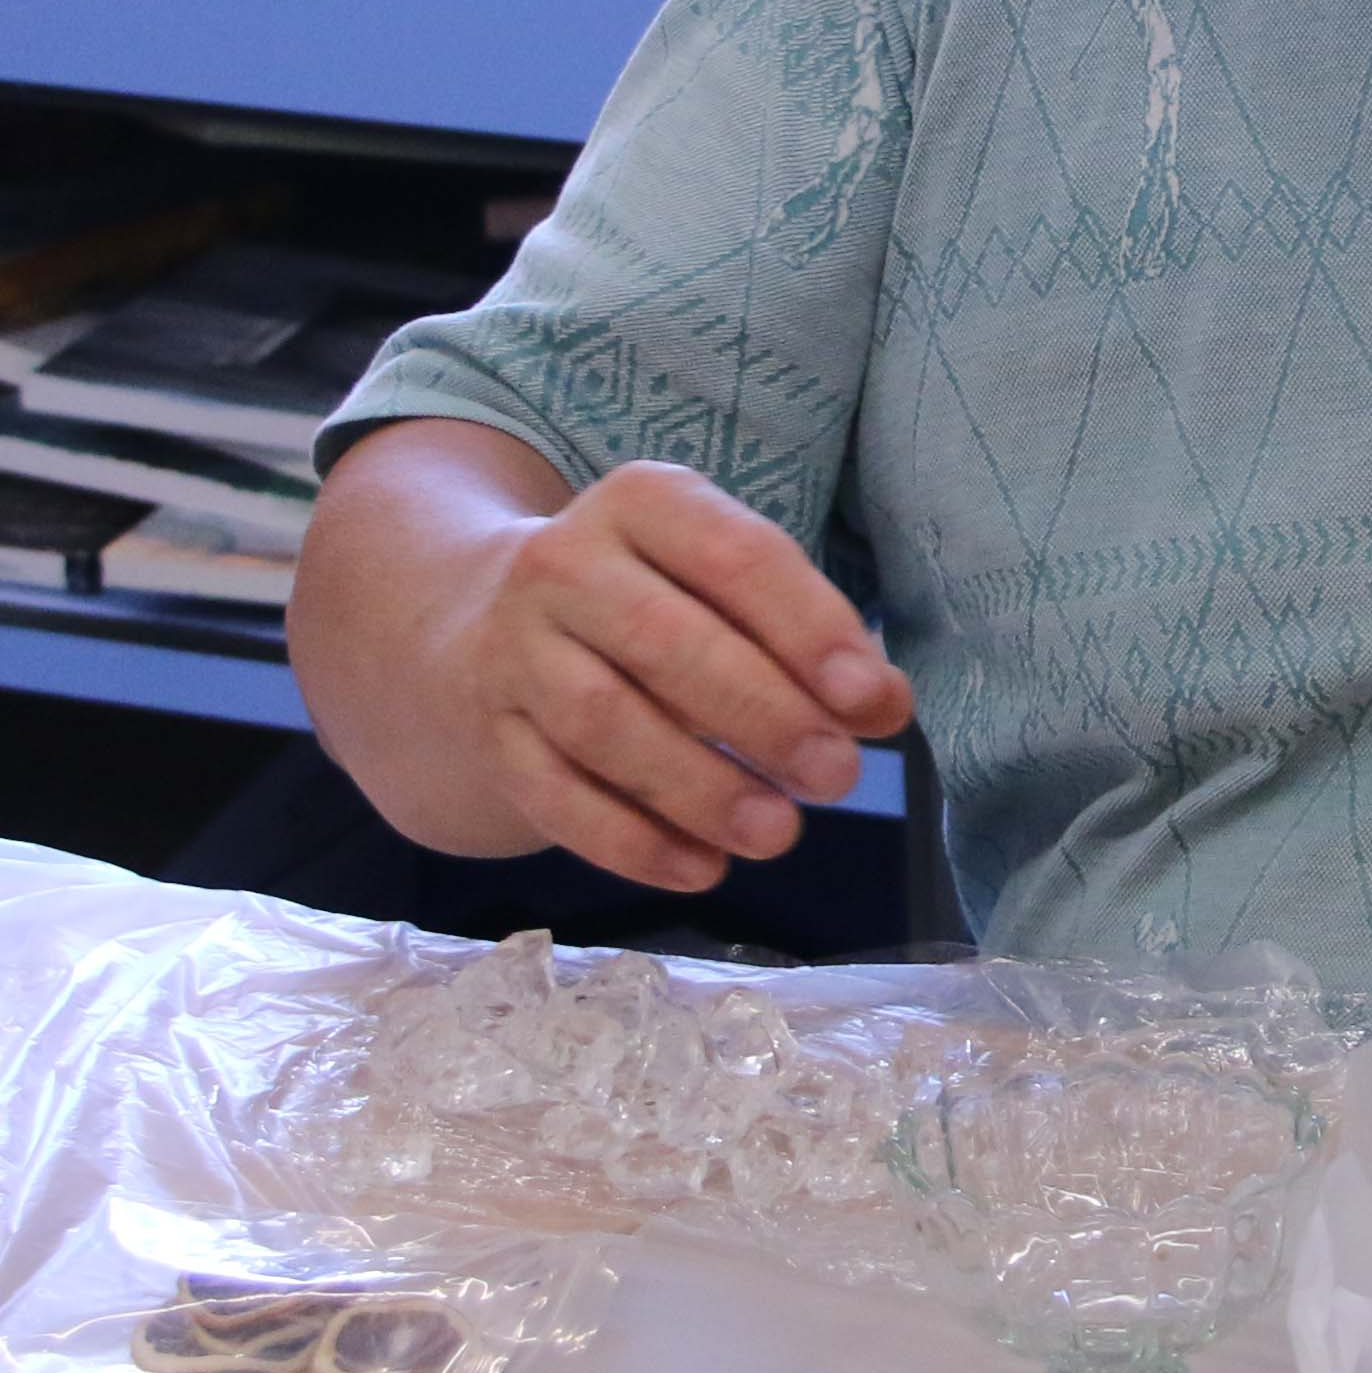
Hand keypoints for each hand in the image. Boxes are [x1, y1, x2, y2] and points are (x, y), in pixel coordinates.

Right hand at [420, 458, 913, 892]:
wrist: (486, 624)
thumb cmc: (656, 603)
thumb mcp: (729, 588)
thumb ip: (811, 640)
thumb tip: (885, 705)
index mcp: (643, 503)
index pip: (734, 556)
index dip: (807, 628)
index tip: (870, 699)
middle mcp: (565, 565)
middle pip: (664, 641)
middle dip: (761, 714)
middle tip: (837, 775)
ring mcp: (514, 651)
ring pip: (602, 722)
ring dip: (696, 786)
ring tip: (777, 833)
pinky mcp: (492, 735)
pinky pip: (554, 795)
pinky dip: (630, 842)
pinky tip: (701, 868)